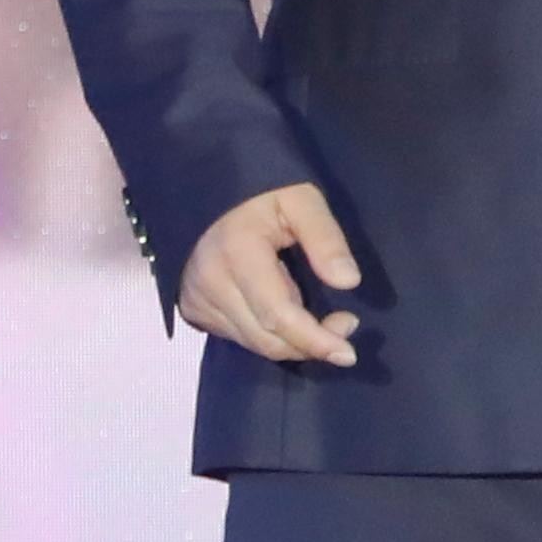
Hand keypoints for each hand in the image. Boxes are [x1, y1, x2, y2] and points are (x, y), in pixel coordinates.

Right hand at [181, 181, 362, 366]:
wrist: (208, 191)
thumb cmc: (262, 195)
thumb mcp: (302, 200)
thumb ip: (325, 239)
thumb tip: (348, 282)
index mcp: (238, 253)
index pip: (278, 314)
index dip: (314, 339)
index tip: (347, 350)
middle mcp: (210, 283)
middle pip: (266, 338)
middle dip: (311, 344)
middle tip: (344, 327)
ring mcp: (197, 299)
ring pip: (253, 343)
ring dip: (293, 344)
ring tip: (322, 324)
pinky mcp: (193, 308)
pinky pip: (239, 337)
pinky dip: (270, 336)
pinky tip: (289, 319)